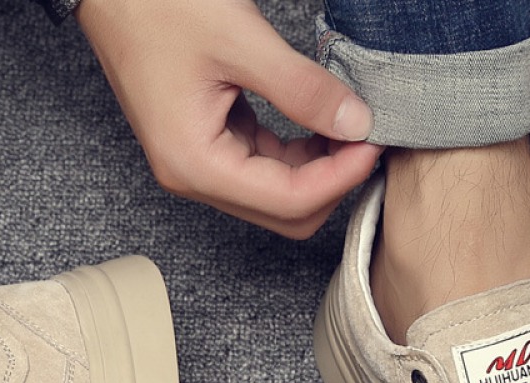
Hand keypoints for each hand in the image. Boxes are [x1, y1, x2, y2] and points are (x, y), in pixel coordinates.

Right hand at [75, 0, 382, 237]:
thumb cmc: (154, 6)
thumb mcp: (238, 39)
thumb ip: (302, 88)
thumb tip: (357, 123)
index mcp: (195, 164)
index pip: (288, 200)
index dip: (340, 176)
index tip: (375, 140)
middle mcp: (194, 177)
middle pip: (285, 214)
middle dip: (332, 182)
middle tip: (368, 137)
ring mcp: (200, 166)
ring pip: (278, 196)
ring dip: (319, 169)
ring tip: (349, 125)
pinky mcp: (207, 147)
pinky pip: (264, 169)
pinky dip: (298, 153)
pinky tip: (320, 122)